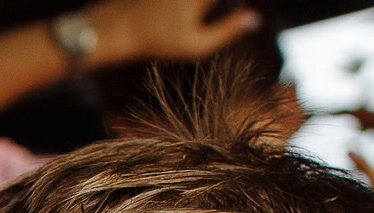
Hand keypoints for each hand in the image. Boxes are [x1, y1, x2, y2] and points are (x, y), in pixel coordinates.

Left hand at [90, 0, 261, 63]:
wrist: (117, 27)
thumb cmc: (158, 42)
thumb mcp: (196, 46)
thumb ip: (228, 31)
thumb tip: (256, 19)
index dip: (237, 5)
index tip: (238, 9)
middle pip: (212, 0)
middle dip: (220, 5)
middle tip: (227, 11)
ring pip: (200, 2)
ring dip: (204, 7)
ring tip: (185, 20)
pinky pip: (186, 2)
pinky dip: (190, 7)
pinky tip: (177, 14)